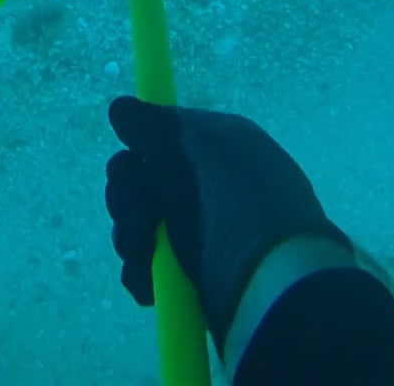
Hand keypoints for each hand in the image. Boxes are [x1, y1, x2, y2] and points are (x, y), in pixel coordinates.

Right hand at [105, 96, 353, 357]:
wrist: (272, 285)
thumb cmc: (232, 208)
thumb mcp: (190, 150)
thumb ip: (150, 125)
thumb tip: (121, 108)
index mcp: (221, 144)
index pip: (163, 133)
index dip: (143, 150)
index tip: (136, 163)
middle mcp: (212, 182)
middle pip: (142, 179)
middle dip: (129, 201)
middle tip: (143, 221)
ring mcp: (205, 228)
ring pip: (142, 223)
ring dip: (132, 239)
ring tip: (146, 260)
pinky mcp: (196, 271)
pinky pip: (151, 261)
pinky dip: (143, 271)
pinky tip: (150, 284)